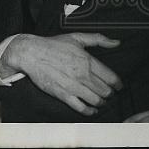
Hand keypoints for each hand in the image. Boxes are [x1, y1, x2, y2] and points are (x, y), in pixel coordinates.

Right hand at [1, 33, 121, 115]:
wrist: (30, 53)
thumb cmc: (52, 45)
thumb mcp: (76, 37)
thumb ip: (98, 39)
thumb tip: (116, 42)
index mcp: (87, 60)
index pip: (111, 78)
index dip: (118, 84)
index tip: (117, 86)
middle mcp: (83, 75)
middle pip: (106, 91)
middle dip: (109, 93)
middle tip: (107, 92)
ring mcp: (74, 86)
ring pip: (97, 101)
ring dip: (101, 102)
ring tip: (100, 100)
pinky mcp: (64, 94)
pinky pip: (82, 108)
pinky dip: (90, 111)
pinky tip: (91, 109)